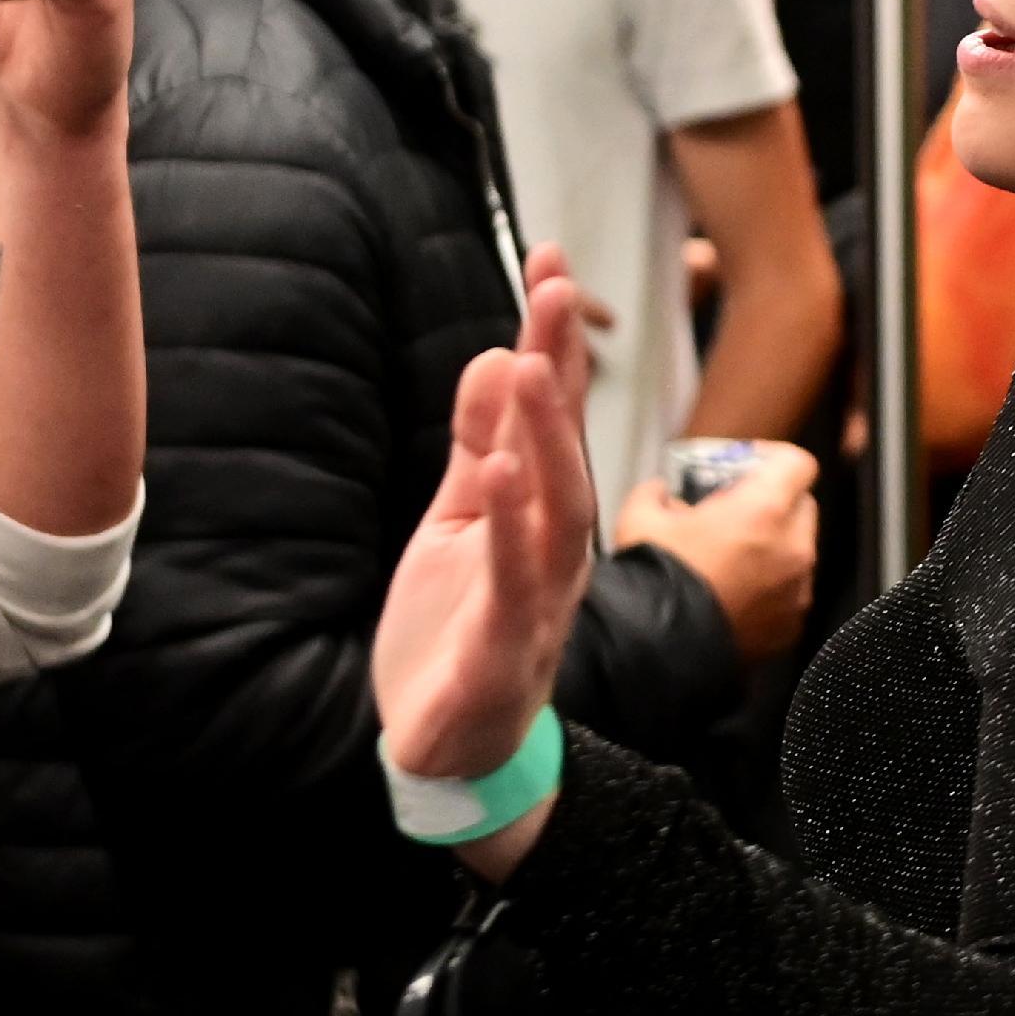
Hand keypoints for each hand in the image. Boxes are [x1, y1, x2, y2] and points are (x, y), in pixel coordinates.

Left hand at [370, 271, 601, 835]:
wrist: (448, 751)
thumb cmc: (458, 629)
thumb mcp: (459, 522)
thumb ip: (479, 446)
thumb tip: (497, 357)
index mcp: (541, 515)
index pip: (553, 416)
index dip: (553, 341)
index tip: (550, 265)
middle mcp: (553, 550)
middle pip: (565, 449)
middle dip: (561, 368)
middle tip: (554, 290)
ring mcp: (535, 599)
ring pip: (554, 509)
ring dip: (546, 437)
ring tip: (532, 365)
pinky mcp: (501, 648)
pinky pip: (511, 581)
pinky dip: (510, 527)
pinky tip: (501, 476)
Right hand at [616, 446, 816, 664]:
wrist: (659, 651)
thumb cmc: (656, 578)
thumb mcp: (640, 519)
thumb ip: (657, 494)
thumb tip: (663, 494)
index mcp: (764, 510)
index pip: (798, 462)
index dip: (773, 457)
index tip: (747, 467)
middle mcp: (793, 547)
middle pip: (802, 506)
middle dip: (774, 504)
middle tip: (737, 513)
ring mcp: (798, 589)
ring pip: (799, 552)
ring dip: (774, 548)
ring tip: (733, 560)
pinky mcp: (792, 625)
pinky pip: (791, 593)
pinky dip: (772, 589)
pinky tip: (736, 596)